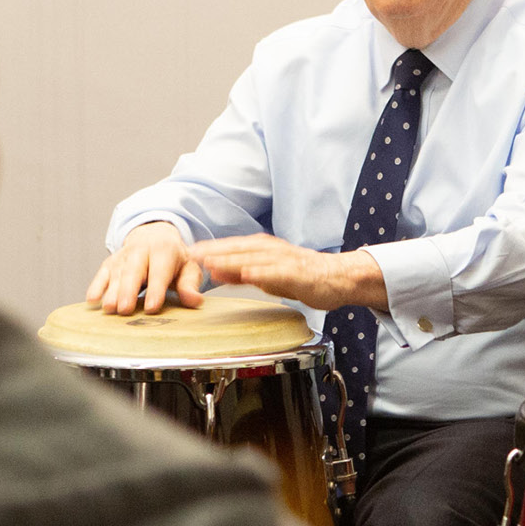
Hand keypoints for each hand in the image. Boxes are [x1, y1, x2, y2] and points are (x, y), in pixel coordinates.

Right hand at [85, 221, 204, 314]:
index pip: (159, 271)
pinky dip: (96, 286)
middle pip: (133, 270)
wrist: (154, 236)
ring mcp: (123, 255)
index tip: (152, 308)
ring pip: (116, 273)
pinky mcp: (110, 262)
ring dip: (111, 291)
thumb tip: (195, 300)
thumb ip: (190, 284)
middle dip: (128, 290)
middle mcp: (141, 249)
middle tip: (125, 309)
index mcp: (164, 249)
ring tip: (109, 308)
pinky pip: (102, 273)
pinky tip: (92, 300)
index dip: (156, 289)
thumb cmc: (174, 258)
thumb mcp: (188, 267)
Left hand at [189, 234, 384, 311]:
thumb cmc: (301, 277)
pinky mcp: (298, 272)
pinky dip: (261, 271)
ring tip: (211, 261)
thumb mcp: (265, 275)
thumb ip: (240, 273)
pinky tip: (246, 273)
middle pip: (238, 249)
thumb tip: (213, 271)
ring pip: (254, 257)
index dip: (210, 248)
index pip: (231, 246)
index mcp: (263, 249)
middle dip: (214, 250)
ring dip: (232, 258)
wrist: (337, 278)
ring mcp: (285, 259)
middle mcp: (272, 249)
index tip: (187, 251)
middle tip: (191, 253)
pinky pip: (277, 271)